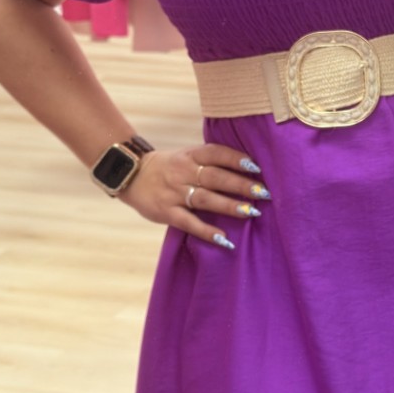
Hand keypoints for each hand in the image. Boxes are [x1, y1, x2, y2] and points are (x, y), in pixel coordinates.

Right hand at [118, 145, 270, 249]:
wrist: (130, 174)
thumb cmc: (168, 167)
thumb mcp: (185, 156)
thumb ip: (209, 161)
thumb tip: (247, 168)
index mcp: (189, 155)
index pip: (216, 153)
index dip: (236, 158)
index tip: (257, 166)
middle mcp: (183, 172)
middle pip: (215, 177)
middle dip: (241, 184)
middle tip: (263, 193)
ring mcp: (174, 192)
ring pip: (205, 198)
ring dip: (229, 205)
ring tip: (251, 212)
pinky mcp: (166, 212)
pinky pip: (189, 222)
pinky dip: (207, 231)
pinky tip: (224, 239)